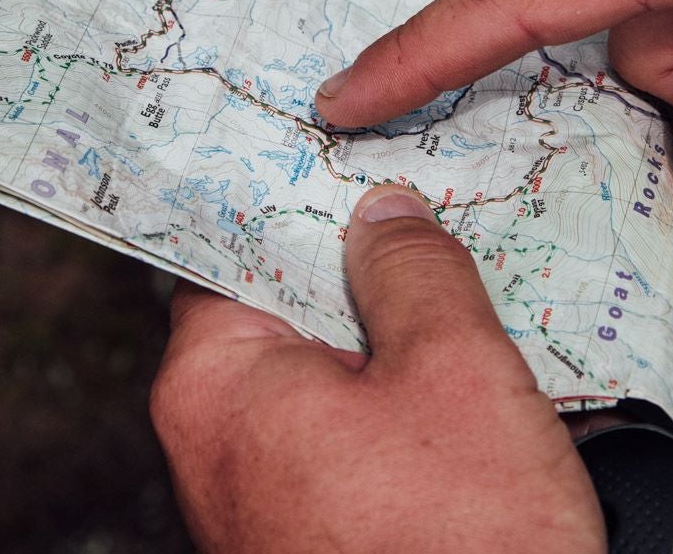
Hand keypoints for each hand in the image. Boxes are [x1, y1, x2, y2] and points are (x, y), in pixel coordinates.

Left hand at [149, 186, 604, 552]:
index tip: (344, 158)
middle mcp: (208, 446)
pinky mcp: (302, 542)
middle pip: (276, 312)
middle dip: (355, 275)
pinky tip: (457, 400)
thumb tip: (383, 215)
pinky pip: (339, 444)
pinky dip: (392, 413)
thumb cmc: (464, 548)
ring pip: (317, 381)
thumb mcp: (457, 372)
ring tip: (462, 310)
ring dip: (385, 347)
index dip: (294, 196)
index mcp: (213, 385)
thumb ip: (415, 273)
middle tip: (429, 227)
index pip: (228, 244)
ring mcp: (252, 505)